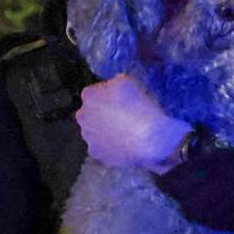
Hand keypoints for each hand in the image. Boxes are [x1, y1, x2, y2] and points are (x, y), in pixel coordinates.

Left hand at [75, 74, 191, 171]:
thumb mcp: (128, 81)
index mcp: (89, 95)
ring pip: (96, 131)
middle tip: (124, 116)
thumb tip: (113, 87)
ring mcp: (88, 136)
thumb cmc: (140, 106)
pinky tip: (125, 143)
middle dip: (104, 114)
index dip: (109, 96)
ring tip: (127, 131)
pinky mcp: (96, 153)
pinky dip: (110, 146)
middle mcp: (83, 116)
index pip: (95, 93)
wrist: (150, 138)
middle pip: (92, 113)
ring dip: (107, 130)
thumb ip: (114, 82)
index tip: (122, 101)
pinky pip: (102, 147)